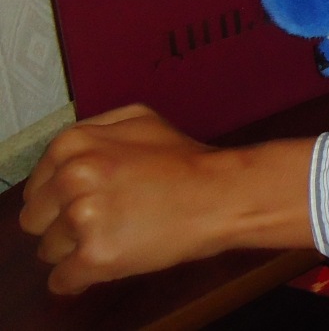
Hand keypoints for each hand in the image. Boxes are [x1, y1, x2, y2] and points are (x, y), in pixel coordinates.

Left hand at [19, 104, 314, 294]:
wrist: (222, 194)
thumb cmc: (185, 160)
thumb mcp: (140, 119)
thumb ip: (93, 130)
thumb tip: (61, 160)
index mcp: (74, 144)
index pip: (36, 186)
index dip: (61, 198)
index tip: (89, 201)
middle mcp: (71, 177)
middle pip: (35, 219)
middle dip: (62, 223)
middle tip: (105, 219)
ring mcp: (82, 218)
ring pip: (48, 250)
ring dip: (77, 249)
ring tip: (118, 235)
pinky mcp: (96, 255)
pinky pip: (62, 281)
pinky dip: (81, 278)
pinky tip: (110, 260)